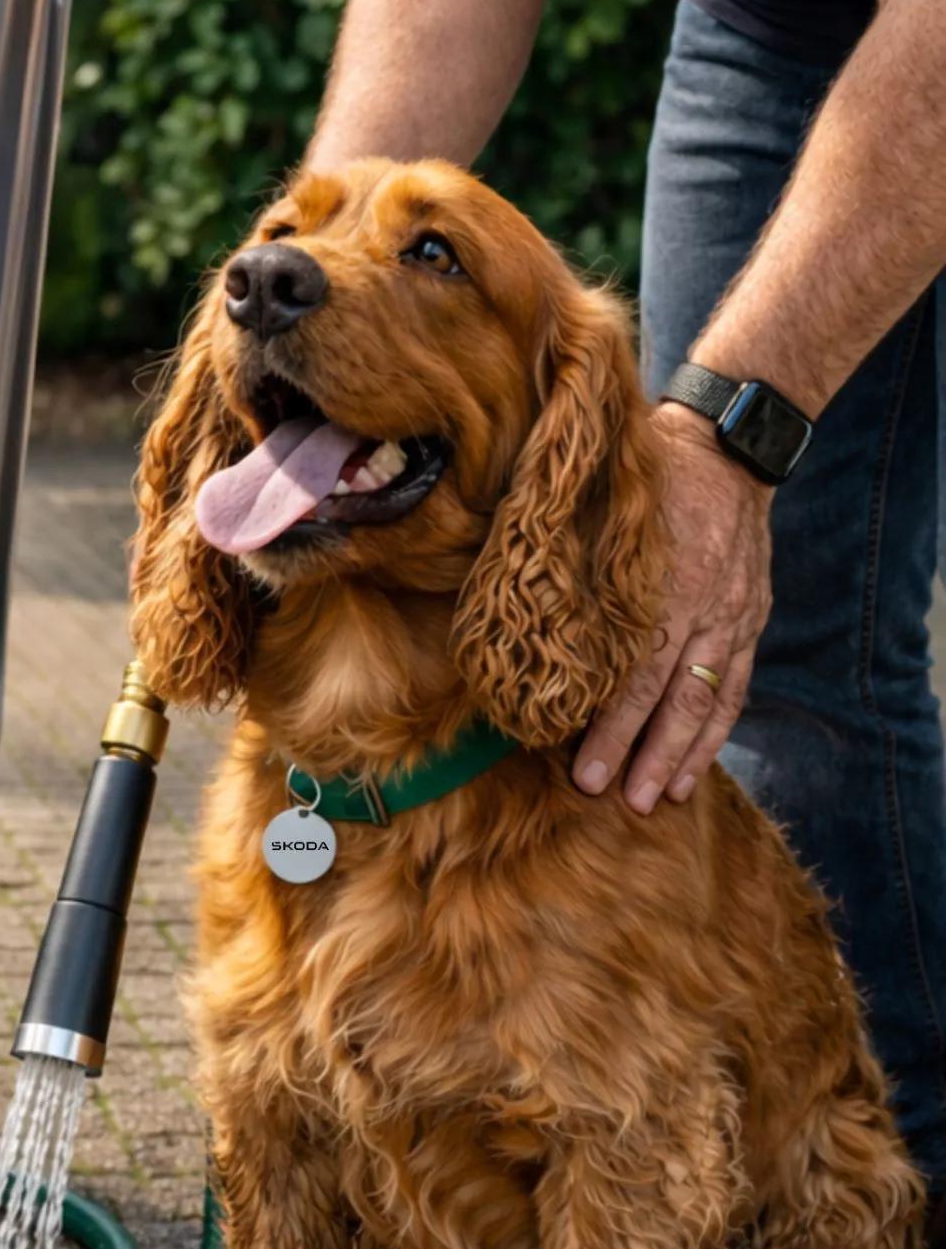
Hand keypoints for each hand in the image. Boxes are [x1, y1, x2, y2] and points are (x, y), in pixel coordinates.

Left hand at [575, 402, 773, 811]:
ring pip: (705, 701)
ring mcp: (732, 617)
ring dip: (679, 756)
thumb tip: (499, 592)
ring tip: (655, 801)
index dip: (606, 724)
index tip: (577, 766)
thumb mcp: (602, 503)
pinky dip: (714, 732)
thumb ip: (563, 554)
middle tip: (608, 798)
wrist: (727, 447)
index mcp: (658, 583)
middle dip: (638, 753)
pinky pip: (733, 688)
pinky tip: (693, 768)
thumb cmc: (645, 474)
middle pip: (668, 697)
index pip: (630, 671)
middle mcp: (702, 607)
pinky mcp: (749, 621)